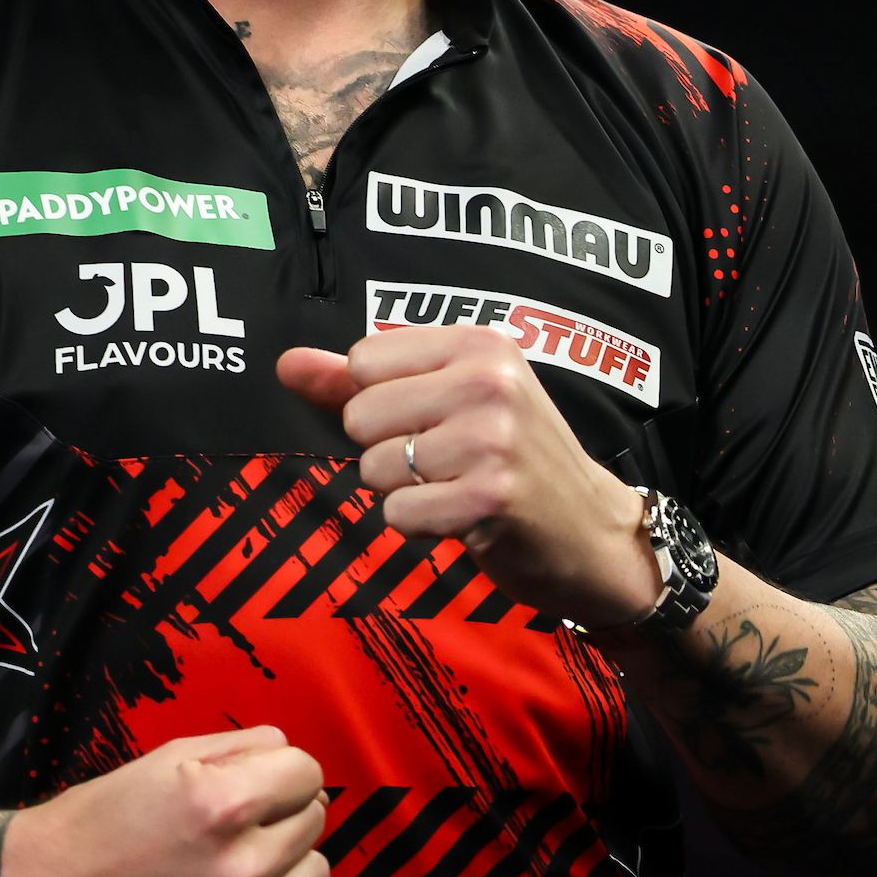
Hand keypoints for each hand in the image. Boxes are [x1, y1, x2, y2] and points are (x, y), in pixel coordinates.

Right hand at [0, 726, 329, 876]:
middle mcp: (242, 868)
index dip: (277, 769)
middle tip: (230, 824)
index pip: (306, 772)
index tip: (248, 782)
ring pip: (315, 873)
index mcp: (224, 806)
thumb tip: (293, 757)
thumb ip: (242, 748)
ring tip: (234, 863)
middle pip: (314, 819)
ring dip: (286, 861)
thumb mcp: (166, 759)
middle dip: (279, 812)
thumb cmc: (99, 819)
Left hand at [278, 333, 662, 628]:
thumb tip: (285, 363)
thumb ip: (358, 381)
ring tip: (457, 489)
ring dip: (405, 492)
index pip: (363, 361)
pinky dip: (419, 526)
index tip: (432, 420)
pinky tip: (462, 519)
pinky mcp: (489, 496)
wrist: (591, 533)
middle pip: (360, 416)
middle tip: (446, 463)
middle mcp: (489, 381)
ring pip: (374, 468)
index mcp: (478, 343)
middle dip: (388, 452)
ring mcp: (492, 439)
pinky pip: (398, 513)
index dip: (381, 405)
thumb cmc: (512, 461)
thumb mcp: (447, 401)